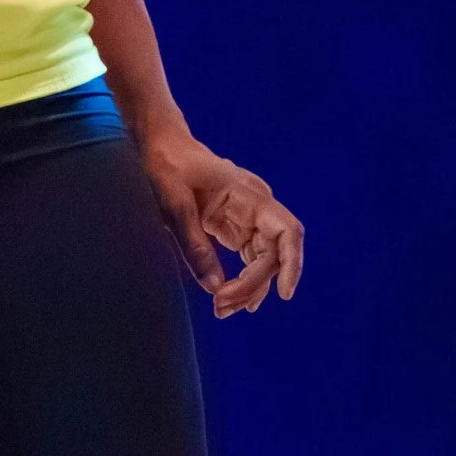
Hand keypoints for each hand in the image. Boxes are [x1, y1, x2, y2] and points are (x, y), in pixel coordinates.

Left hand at [140, 125, 303, 316]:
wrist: (163, 146)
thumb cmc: (169, 166)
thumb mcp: (175, 206)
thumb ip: (195, 246)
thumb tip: (215, 288)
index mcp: (249, 195)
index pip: (287, 232)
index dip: (292, 263)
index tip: (285, 293)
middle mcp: (256, 207)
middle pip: (274, 254)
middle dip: (254, 285)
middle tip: (222, 308)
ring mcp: (249, 217)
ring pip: (264, 260)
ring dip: (248, 287)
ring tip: (222, 310)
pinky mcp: (237, 227)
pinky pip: (250, 257)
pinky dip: (242, 279)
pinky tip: (230, 299)